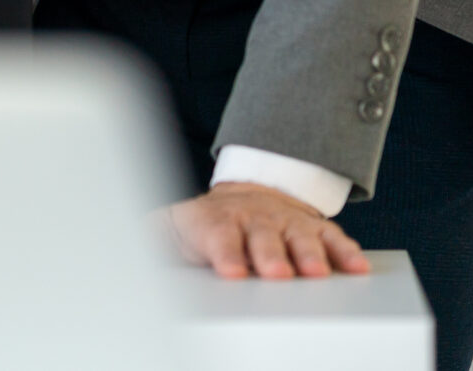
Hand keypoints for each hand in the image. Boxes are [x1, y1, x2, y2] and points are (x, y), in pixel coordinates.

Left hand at [166, 182, 370, 278]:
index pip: (219, 236)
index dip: (225, 253)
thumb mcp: (167, 230)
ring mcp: (284, 222)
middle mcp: (253, 219)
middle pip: (262, 237)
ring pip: (298, 236)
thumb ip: (148, 240)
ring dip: (308, 254)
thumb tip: (116, 249)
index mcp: (216, 222)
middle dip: (269, 255)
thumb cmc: (203, 226)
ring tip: (316, 272)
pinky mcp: (313, 229)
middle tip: (276, 274)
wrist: (241, 198)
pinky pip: (331, 238)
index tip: (231, 272)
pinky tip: (356, 267)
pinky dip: (345, 252)